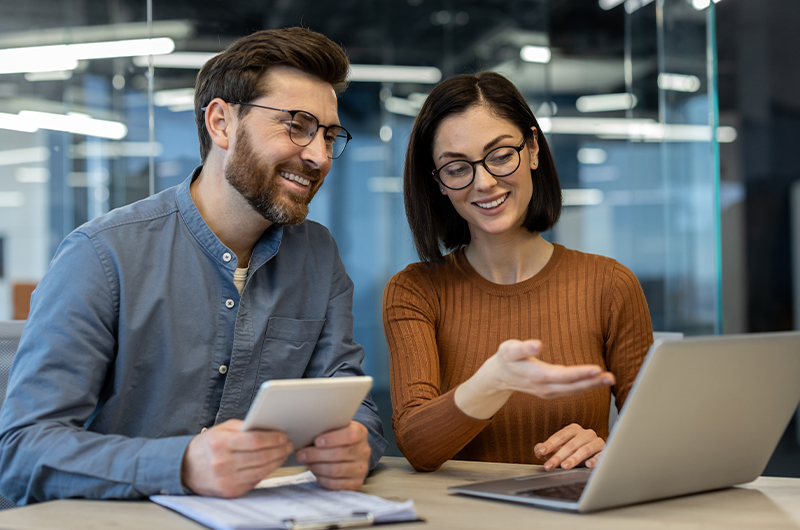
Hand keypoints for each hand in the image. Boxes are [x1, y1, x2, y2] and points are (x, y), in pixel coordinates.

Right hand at [181, 419, 292, 497]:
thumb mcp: (221, 429)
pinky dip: (266, 472)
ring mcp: (226, 480)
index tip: (283, 436)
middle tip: (288, 445)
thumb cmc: (207, 446)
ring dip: (277, 462)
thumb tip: (269, 428)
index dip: (273, 439)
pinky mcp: (230, 491)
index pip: (255, 441)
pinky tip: (271, 464)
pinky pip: (255, 481)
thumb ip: (244, 427)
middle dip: (279, 450)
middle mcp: (222, 463)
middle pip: (261, 457)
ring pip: (261, 471)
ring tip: (283, 453)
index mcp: (220, 444)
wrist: (185, 468)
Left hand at [295, 421, 370, 490]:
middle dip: (316, 455)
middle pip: (339, 454)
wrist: (353, 452)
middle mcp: (364, 451)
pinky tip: (315, 473)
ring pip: (336, 470)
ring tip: (307, 463)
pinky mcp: (356, 482)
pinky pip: (336, 484)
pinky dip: (322, 479)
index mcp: (360, 433)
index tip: (316, 441)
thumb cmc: (339, 437)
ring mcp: (362, 468)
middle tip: (301, 454)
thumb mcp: (337, 427)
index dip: (332, 439)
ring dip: (316, 467)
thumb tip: (306, 433)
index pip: (350, 436)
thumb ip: (327, 428)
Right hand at [489, 340, 614, 397]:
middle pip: (572, 386)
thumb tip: (537, 345)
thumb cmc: (506, 358)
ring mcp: (548, 392)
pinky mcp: (551, 392)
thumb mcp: (509, 349)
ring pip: (573, 390)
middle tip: (611, 377)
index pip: (562, 375)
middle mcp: (544, 387)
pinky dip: (584, 386)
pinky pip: (571, 391)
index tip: (596, 369)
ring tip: (609, 379)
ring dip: (592, 385)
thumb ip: (523, 348)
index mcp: (536, 376)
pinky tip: (595, 381)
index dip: (579, 373)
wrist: (499, 376)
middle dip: (592, 382)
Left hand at [534, 423, 603, 470]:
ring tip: (565, 466)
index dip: (549, 444)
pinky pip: (601, 455)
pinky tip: (588, 465)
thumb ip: (546, 448)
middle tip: (549, 466)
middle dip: (558, 456)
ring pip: (584, 450)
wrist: (594, 455)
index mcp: (573, 429)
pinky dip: (595, 460)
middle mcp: (585, 433)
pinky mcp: (605, 451)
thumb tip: (538, 450)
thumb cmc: (574, 451)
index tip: (541, 452)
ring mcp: (596, 441)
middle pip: (570, 445)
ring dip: (574, 459)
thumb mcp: (559, 449)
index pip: (559, 436)